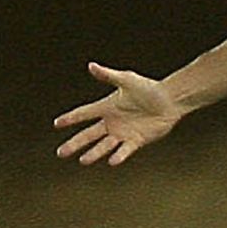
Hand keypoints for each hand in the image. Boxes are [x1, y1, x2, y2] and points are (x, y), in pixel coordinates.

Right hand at [54, 62, 182, 165]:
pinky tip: (112, 162)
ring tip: (82, 161)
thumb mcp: (127, 80)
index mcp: (107, 107)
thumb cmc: (149, 88)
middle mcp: (112, 122)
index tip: (56, 124)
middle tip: (61, 153)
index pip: (84, 113)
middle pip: (89, 135)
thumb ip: (108, 75)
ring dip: (94, 153)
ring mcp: (123, 133)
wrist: (170, 100)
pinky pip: (125, 150)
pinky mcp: (136, 140)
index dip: (71, 118)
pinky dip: (119, 156)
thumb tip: (91, 65)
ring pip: (104, 146)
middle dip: (75, 143)